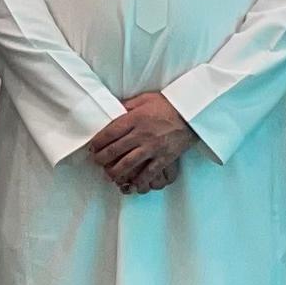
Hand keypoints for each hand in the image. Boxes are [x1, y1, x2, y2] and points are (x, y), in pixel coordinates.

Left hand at [82, 91, 197, 194]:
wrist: (192, 114)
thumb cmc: (168, 104)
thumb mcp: (145, 99)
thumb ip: (128, 105)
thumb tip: (113, 110)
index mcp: (135, 119)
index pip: (110, 133)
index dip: (98, 142)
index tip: (93, 147)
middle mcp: (141, 134)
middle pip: (115, 150)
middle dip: (102, 159)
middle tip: (97, 162)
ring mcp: (153, 147)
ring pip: (128, 164)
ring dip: (116, 172)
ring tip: (110, 175)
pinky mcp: (164, 158)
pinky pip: (149, 172)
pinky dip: (139, 181)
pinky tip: (132, 185)